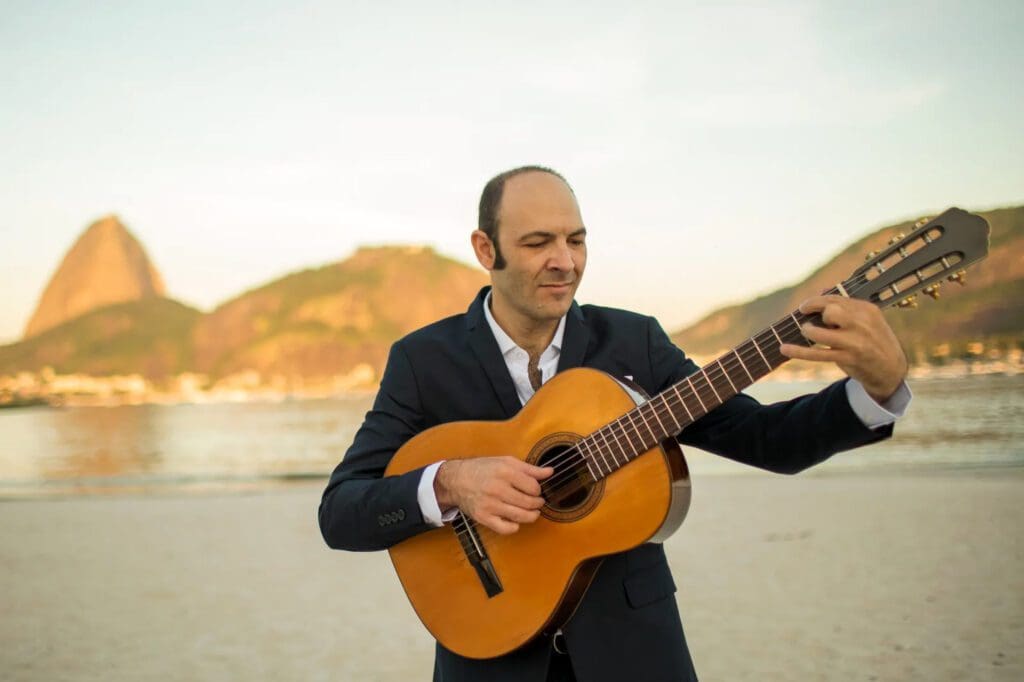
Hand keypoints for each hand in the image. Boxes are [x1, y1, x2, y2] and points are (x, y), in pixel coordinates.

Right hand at [434, 457, 552, 534]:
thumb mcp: (506, 462)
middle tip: (536, 502)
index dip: (538, 490)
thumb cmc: (482, 469)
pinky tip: (515, 521)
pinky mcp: (484, 517)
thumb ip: (529, 468)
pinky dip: (514, 527)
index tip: (535, 490)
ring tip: (531, 512)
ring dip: (531, 516)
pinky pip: (506, 529)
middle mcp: (497, 488)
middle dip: (537, 504)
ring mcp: (490, 505)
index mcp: (505, 472)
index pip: (533, 487)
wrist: (456, 479)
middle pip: (529, 503)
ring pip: (521, 517)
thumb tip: (550, 471)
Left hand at [779, 295, 907, 402]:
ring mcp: (855, 342)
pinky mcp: (848, 359)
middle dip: (817, 313)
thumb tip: (821, 290)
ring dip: (808, 331)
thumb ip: (845, 305)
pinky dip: (799, 351)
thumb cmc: (872, 339)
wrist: (891, 368)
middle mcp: (862, 324)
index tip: (804, 308)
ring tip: (806, 332)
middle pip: (831, 311)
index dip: (815, 302)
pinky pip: (818, 354)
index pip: (835, 299)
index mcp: (867, 310)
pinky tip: (784, 348)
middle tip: (811, 321)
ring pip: (822, 333)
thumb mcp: (867, 319)